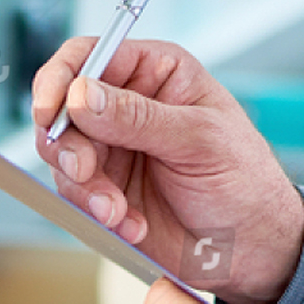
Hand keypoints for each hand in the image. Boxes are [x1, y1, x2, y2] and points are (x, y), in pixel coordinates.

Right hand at [32, 38, 303, 303]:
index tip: (50, 110)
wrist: (253, 248)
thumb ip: (138, 117)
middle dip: (67, 144)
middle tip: (85, 171)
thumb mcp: (200, 140)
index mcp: (156, 73)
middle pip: (63, 107)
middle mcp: (128, 105)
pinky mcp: (106, 189)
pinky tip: (131, 225)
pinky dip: (96, 214)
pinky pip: (76, 195)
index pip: (89, 55)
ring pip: (63, 155)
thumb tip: (81, 94)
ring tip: (116, 211)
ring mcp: (114, 149)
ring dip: (84, 187)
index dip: (60, 78)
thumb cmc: (245, 181)